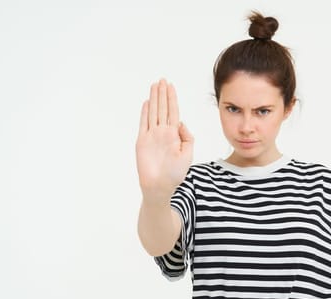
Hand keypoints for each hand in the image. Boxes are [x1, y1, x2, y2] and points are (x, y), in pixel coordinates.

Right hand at [135, 78, 193, 198]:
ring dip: (154, 98)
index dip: (172, 98)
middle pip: (163, 108)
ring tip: (155, 85)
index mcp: (174, 134)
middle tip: (162, 79)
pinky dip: (144, 113)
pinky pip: (143, 124)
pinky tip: (146, 102)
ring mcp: (151, 136)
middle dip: (163, 94)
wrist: (160, 187)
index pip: (173, 111)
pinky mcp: (142, 141)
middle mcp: (162, 132)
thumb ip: (187, 137)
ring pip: (153, 112)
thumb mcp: (188, 154)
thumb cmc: (175, 174)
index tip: (171, 86)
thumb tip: (181, 122)